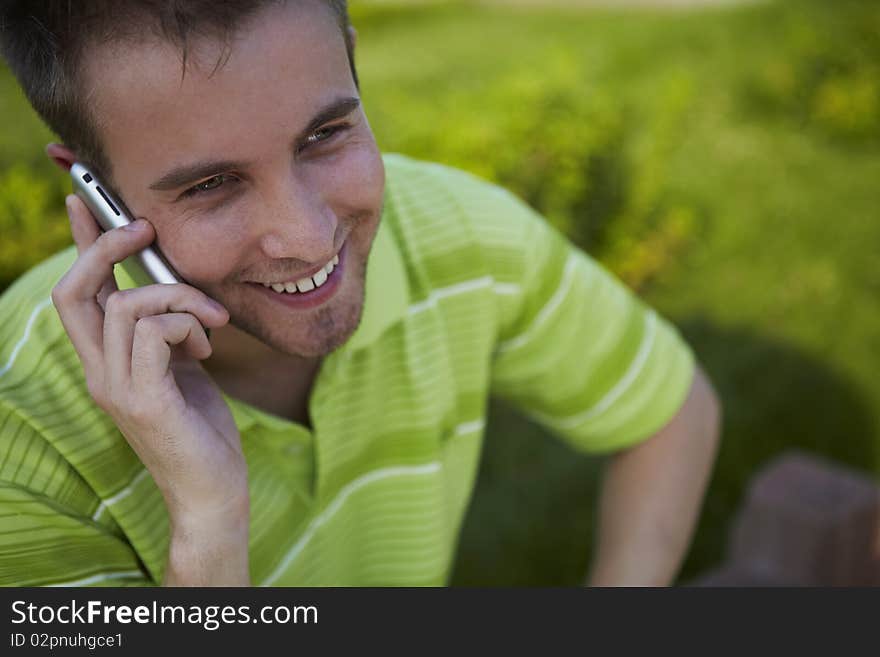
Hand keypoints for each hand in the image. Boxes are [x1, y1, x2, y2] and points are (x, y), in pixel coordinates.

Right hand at [52, 194, 249, 583]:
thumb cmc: (201, 426)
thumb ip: (167, 331)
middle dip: (109, 247)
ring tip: (212, 322)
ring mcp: (116, 388)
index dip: (80, 243)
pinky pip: (155, 332)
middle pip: (77, 291)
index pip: (78, 293)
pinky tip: (208, 347)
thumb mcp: (182, 366)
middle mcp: (99, 372)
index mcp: (106, 361)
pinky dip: (188, 325)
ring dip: (180, 298)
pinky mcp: (143, 400)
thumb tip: (171, 289)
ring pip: (128, 305)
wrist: (213, 486)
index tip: (87, 200)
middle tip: (146, 230)